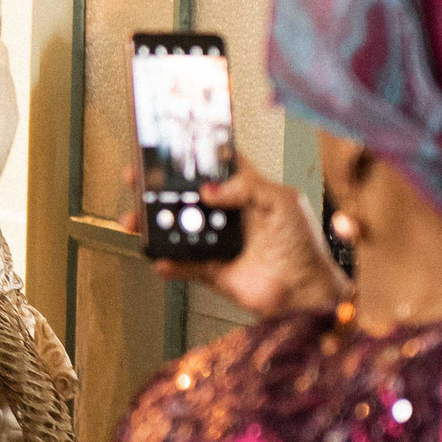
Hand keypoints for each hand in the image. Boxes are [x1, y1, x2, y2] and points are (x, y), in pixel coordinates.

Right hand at [126, 168, 349, 318]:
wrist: (304, 294)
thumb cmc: (305, 246)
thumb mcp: (283, 202)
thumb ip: (248, 187)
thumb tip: (210, 189)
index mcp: (245, 192)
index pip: (214, 166)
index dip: (192, 156)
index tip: (167, 148)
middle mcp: (227, 215)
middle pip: (185, 196)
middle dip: (157, 189)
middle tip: (136, 181)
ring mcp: (216, 242)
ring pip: (177, 228)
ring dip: (154, 224)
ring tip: (137, 221)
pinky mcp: (211, 270)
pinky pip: (182, 264)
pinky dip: (168, 262)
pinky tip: (160, 258)